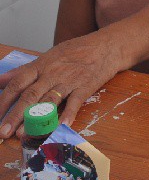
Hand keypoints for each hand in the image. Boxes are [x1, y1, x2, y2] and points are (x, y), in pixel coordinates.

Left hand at [0, 30, 123, 137]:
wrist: (108, 45)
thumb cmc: (77, 51)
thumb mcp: (49, 55)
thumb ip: (25, 70)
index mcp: (42, 64)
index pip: (18, 82)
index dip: (4, 100)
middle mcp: (54, 72)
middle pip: (31, 95)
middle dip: (15, 115)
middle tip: (3, 132)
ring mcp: (70, 79)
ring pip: (49, 101)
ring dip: (35, 119)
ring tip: (23, 134)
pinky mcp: (86, 86)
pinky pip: (75, 102)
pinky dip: (68, 115)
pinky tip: (61, 127)